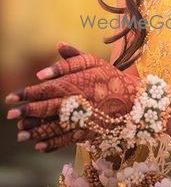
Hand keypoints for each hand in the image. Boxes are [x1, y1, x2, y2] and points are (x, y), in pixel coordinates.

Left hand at [5, 43, 139, 152]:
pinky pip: (65, 139)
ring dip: (34, 130)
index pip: (49, 87)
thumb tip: (55, 50)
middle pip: (48, 107)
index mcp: (79, 82)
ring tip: (20, 133)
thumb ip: (73, 58)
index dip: (29, 92)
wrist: (133, 100)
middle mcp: (79, 100)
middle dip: (27, 111)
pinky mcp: (87, 132)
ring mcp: (82, 118)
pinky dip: (51, 143)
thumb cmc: (111, 78)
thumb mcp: (95, 62)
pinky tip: (38, 145)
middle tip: (11, 114)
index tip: (13, 97)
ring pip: (53, 126)